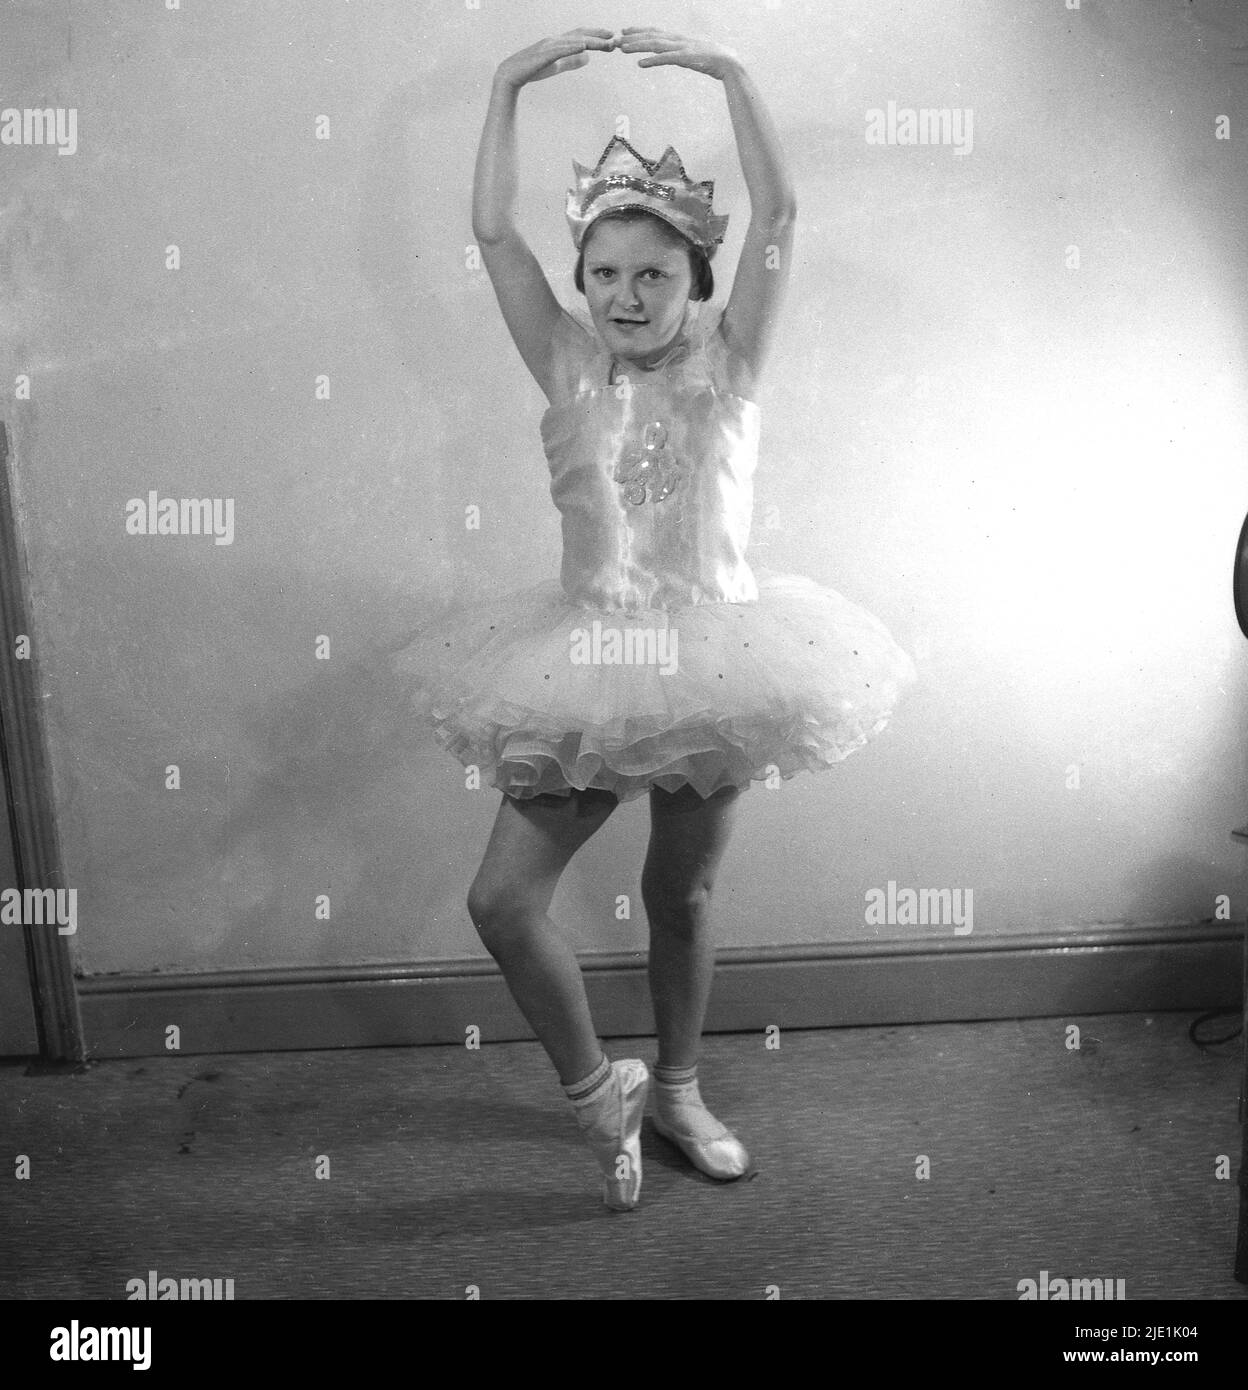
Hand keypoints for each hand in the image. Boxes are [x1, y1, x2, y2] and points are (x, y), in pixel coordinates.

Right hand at [495, 28, 615, 88]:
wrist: (512, 74)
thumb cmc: (534, 69)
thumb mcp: (558, 65)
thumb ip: (572, 60)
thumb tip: (588, 57)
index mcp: (559, 42)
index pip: (581, 35)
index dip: (597, 35)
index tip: (612, 37)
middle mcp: (556, 40)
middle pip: (581, 35)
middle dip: (599, 36)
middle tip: (615, 38)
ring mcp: (549, 46)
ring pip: (574, 41)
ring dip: (592, 41)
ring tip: (606, 43)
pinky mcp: (544, 55)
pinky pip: (561, 49)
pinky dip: (573, 46)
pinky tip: (584, 46)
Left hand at [614, 27, 740, 79]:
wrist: (729, 62)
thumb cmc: (712, 60)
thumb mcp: (692, 55)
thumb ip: (680, 54)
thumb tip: (671, 56)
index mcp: (678, 38)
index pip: (654, 31)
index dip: (638, 30)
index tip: (624, 30)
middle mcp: (677, 40)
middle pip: (650, 36)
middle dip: (632, 37)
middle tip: (615, 39)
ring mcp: (681, 48)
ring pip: (654, 45)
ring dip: (637, 46)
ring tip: (622, 49)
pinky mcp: (686, 58)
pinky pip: (665, 59)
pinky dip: (652, 61)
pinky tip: (640, 64)